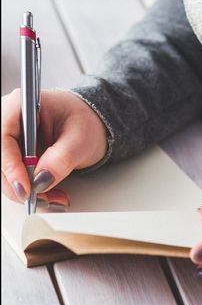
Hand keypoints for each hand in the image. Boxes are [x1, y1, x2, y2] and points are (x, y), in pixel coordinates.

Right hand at [2, 88, 107, 206]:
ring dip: (26, 192)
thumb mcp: (80, 140)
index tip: (26, 187)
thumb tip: (42, 179)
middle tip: (42, 199)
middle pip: (1, 159)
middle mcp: (11, 121)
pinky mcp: (15, 156)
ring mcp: (11, 140)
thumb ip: (62, 158)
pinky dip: (31, 192)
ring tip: (54, 198)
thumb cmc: (85, 122)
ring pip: (5, 174)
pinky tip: (50, 195)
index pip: (3, 135)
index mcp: (23, 105)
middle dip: (19, 185)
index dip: (10, 164)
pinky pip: (14, 179)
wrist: (90, 126)